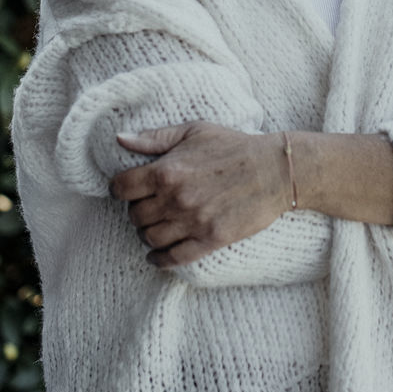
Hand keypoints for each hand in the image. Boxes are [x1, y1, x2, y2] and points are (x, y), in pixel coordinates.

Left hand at [111, 122, 291, 268]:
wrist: (273, 169)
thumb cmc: (233, 145)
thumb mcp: (194, 131)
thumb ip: (154, 137)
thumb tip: (120, 139)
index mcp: (167, 170)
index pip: (122, 187)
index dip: (119, 189)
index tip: (124, 190)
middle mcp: (175, 198)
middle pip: (135, 215)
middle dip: (136, 211)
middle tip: (145, 206)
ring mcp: (192, 222)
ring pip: (150, 238)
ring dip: (146, 233)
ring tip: (153, 227)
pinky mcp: (209, 240)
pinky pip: (174, 258)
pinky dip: (159, 260)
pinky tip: (155, 255)